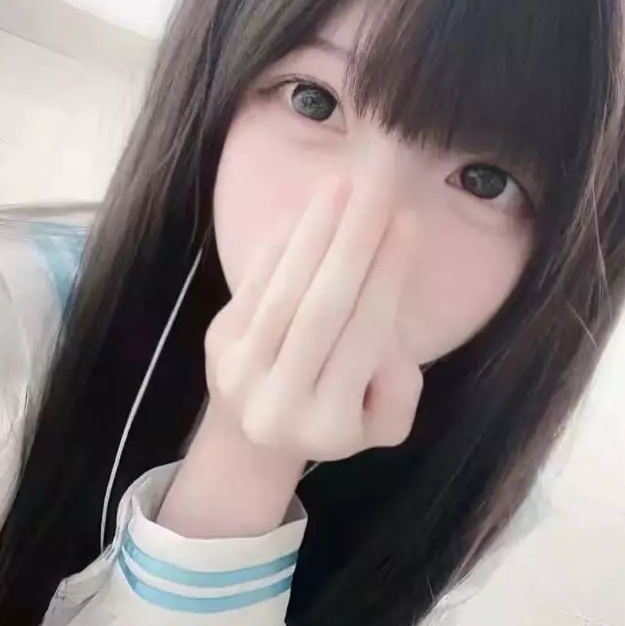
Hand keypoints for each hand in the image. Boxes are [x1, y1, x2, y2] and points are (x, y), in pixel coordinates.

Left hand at [205, 172, 423, 466]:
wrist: (253, 440)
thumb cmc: (332, 422)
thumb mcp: (383, 424)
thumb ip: (399, 386)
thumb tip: (386, 325)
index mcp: (329, 425)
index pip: (364, 338)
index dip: (386, 277)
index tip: (408, 222)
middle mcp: (278, 403)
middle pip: (322, 310)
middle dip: (353, 243)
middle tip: (378, 186)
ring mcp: (240, 372)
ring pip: (284, 292)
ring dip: (314, 232)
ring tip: (341, 185)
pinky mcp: (217, 343)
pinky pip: (252, 286)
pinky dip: (278, 246)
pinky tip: (303, 212)